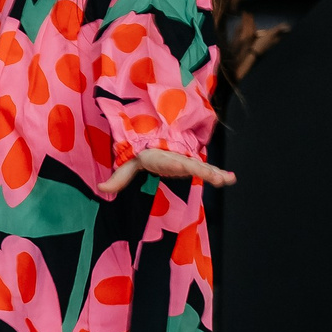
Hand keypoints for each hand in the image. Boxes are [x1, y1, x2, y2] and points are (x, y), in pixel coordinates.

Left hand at [99, 147, 234, 195]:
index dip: (180, 164)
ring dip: (216, 174)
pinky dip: (219, 173)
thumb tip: (100, 188)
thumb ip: (118, 178)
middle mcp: (179, 160)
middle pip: (194, 166)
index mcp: (164, 159)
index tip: (186, 166)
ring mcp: (188, 163)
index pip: (173, 162)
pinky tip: (231, 179)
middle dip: (205, 171)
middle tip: (217, 178)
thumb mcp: (130, 164)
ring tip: (228, 179)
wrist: (155, 143)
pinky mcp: (193, 167)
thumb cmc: (143, 154)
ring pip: (204, 168)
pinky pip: (207, 170)